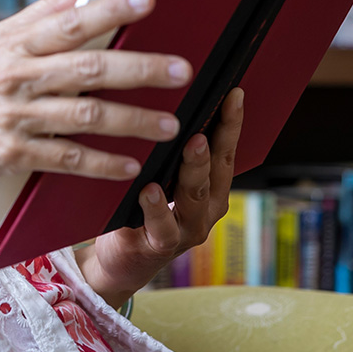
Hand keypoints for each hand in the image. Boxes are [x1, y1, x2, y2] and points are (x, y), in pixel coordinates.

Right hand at [0, 0, 191, 186]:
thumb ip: (45, 14)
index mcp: (16, 43)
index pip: (69, 21)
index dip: (109, 9)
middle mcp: (17, 76)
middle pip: (87, 68)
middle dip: (138, 68)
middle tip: (181, 70)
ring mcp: (16, 116)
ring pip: (85, 115)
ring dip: (132, 120)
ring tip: (170, 124)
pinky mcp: (14, 153)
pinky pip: (67, 159)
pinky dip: (102, 163)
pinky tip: (132, 165)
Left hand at [75, 87, 244, 308]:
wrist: (119, 260)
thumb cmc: (139, 207)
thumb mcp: (158, 174)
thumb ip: (167, 150)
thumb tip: (166, 101)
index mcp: (210, 188)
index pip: (225, 150)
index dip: (231, 122)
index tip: (233, 92)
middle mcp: (205, 209)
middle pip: (215, 170)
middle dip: (218, 138)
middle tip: (218, 108)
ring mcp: (185, 230)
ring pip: (194, 196)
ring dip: (194, 168)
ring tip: (193, 143)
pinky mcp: (157, 245)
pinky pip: (161, 227)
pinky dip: (157, 208)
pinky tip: (150, 189)